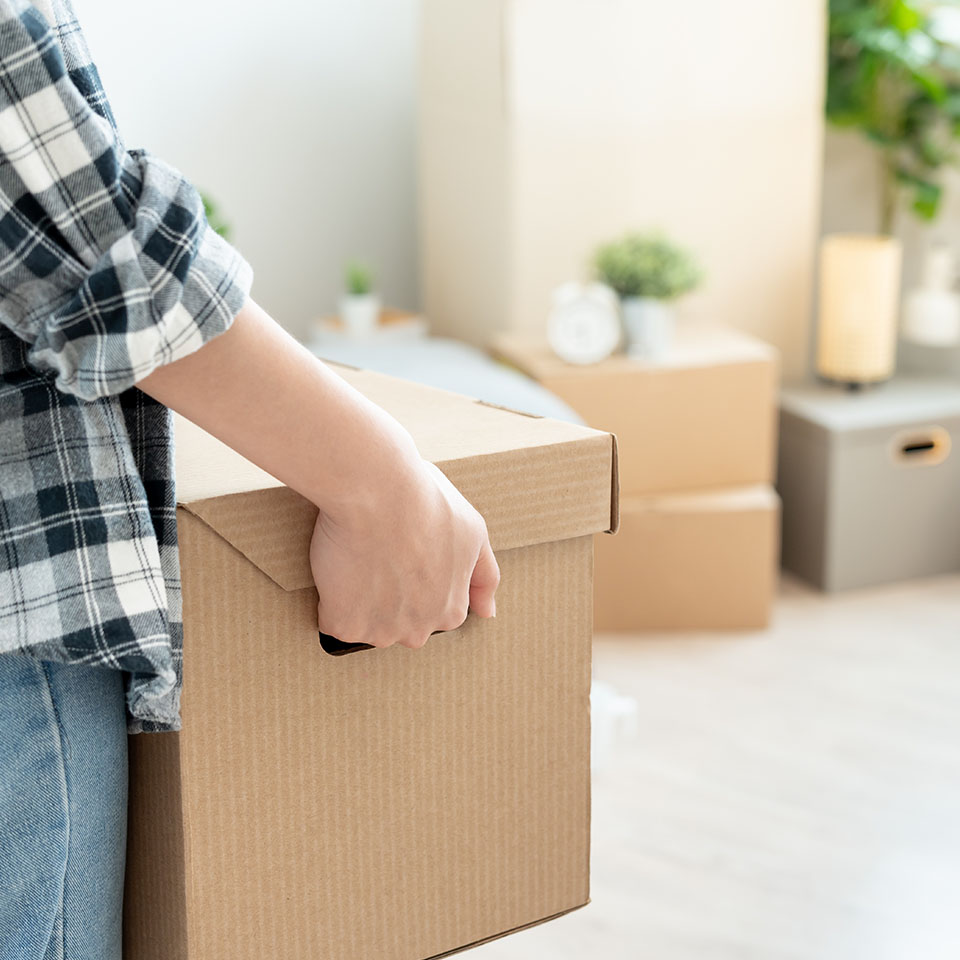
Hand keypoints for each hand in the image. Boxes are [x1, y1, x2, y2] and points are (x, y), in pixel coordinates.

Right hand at [310, 457, 499, 648]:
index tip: (403, 554)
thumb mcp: (473, 532)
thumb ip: (484, 577)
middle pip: (398, 623)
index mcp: (451, 612)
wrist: (378, 490)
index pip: (432, 612)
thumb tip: (488, 613)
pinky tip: (338, 568)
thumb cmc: (425, 501)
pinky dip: (329, 601)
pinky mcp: (344, 624)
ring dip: (356, 600)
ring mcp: (381, 631)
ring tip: (358, 558)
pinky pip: (331, 620)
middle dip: (388, 598)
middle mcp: (419, 631)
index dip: (414, 581)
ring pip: (365, 624)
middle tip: (379, 555)